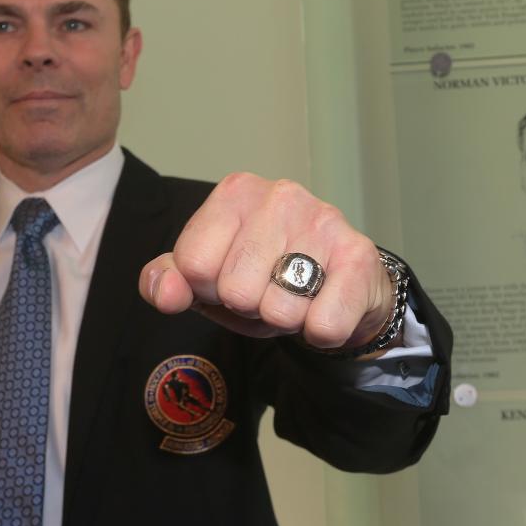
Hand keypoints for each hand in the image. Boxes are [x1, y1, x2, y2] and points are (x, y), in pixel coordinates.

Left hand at [138, 173, 396, 351]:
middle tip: (267, 290)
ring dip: (284, 319)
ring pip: (279, 309)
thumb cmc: (263, 275)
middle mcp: (279, 195)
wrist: (340, 284)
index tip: (226, 278)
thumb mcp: (205, 277)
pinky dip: (320, 331)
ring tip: (294, 296)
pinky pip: (324, 324)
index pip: (192, 265)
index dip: (206, 289)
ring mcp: (322, 219)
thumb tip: (166, 293)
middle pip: (236, 291)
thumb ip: (166, 282)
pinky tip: (323, 305)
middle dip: (248, 306)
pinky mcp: (359, 254)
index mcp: (233, 194)